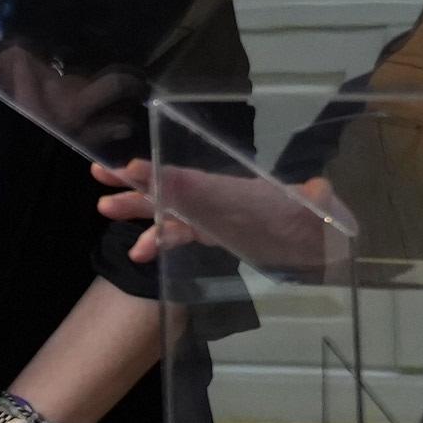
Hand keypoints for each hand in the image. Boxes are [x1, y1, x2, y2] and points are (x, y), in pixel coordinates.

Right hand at [91, 157, 345, 272]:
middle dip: (135, 183)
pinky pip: (178, 236)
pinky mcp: (212, 235)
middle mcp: (217, 200)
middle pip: (170, 189)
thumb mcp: (323, 211)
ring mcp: (212, 218)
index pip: (193, 181)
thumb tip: (318, 190)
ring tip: (104, 210)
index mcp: (235, 192)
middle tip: (98, 174)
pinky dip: (156, 242)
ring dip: (137, 211)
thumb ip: (318, 200)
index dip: (162, 176)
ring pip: (167, 211)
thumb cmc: (321, 222)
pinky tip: (139, 253)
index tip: (132, 168)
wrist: (324, 240)